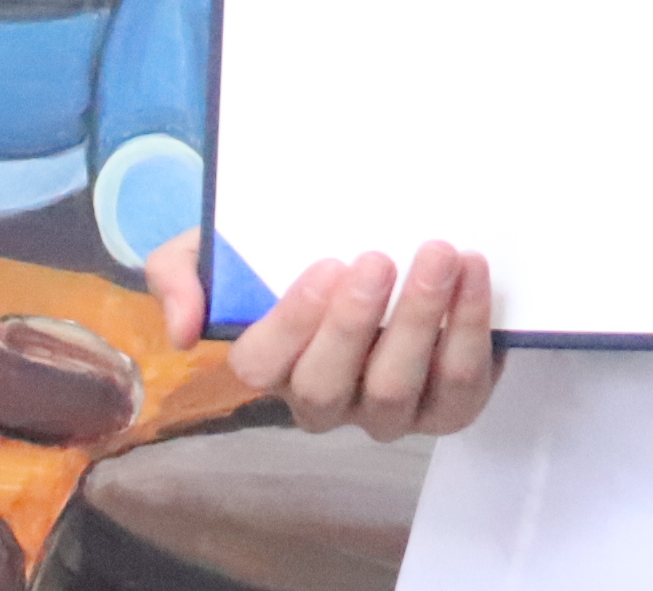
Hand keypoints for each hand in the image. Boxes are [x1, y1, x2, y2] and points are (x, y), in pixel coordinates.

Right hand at [145, 231, 499, 440]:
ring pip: (397, 391)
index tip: (326, 264)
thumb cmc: (287, 249)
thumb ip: (178, 274)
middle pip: (328, 387)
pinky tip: (474, 276)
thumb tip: (183, 328)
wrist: (378, 242)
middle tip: (379, 259)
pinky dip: (471, 332)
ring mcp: (388, 411)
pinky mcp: (447, 406)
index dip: (293, 323)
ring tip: (440, 256)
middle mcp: (327, 402)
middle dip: (354, 324)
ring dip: (421, 323)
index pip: (262, 367)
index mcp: (271, 366)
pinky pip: (460, 386)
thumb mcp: (216, 245)